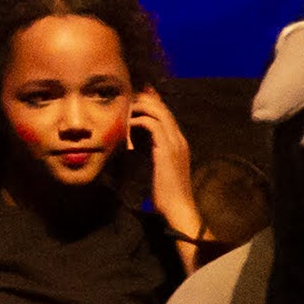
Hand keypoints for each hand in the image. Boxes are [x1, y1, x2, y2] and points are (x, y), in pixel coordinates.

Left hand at [124, 87, 198, 230]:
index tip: (134, 98)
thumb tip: (132, 148)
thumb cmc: (164, 193)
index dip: (151, 104)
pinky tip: (126, 125)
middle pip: (163, 108)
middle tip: (127, 96)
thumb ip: (149, 154)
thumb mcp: (156, 168)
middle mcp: (179, 139)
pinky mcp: (168, 150)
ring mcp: (175, 143)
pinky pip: (153, 125)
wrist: (177, 207)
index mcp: (178, 142)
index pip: (166, 115)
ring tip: (124, 109)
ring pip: (159, 112)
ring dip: (140, 108)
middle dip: (145, 99)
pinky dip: (138, 121)